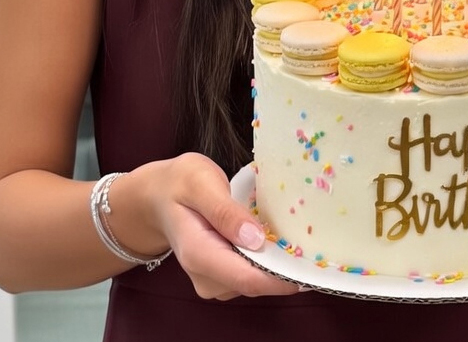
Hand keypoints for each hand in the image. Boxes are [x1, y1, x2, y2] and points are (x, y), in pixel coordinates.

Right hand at [114, 153, 300, 300]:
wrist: (156, 196)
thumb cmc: (179, 184)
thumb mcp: (200, 183)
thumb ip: (225, 211)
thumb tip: (256, 239)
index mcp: (199, 254)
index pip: (248, 280)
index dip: (282, 277)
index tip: (311, 264)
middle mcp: (206, 277)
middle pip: (256, 283)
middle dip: (283, 266)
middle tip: (308, 236)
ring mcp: (212, 280)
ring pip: (256, 280)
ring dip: (276, 261)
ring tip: (288, 230)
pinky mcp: (221, 275)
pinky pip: (251, 274)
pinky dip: (266, 259)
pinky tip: (272, 236)